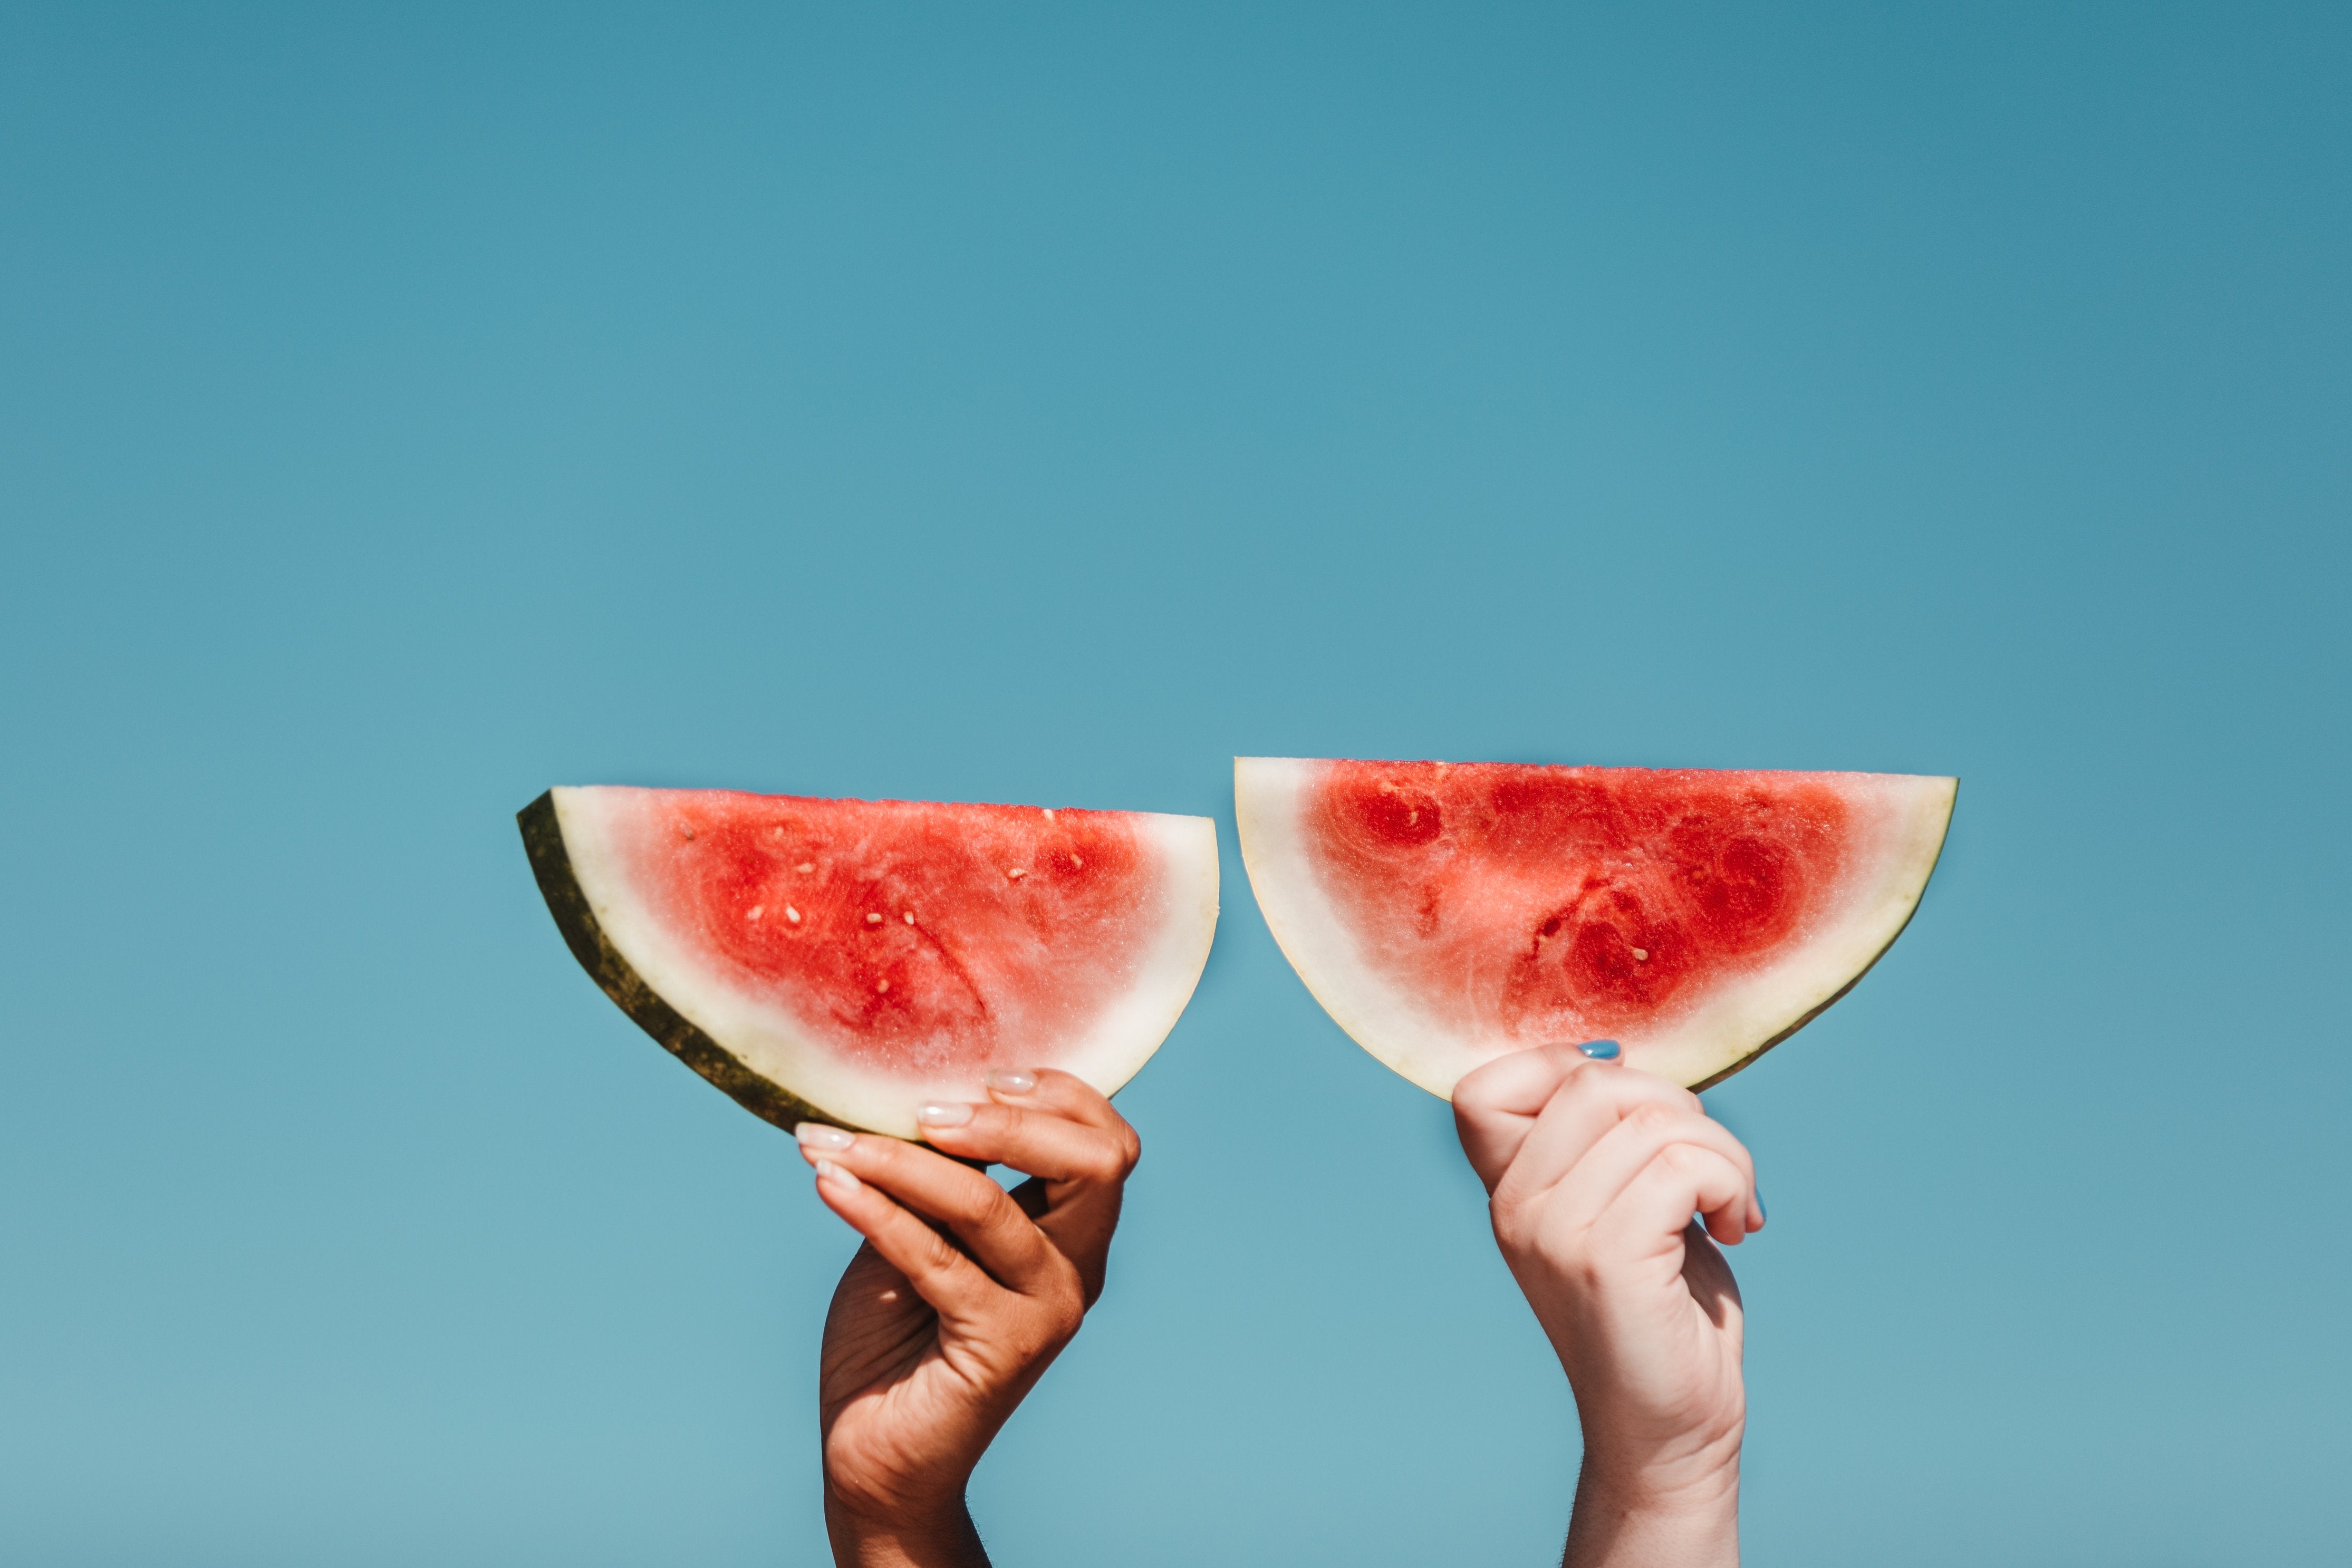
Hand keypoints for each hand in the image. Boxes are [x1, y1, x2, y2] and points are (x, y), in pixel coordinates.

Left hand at [794, 1070, 1140, 1567]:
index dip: (1056, 1093)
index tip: (978, 1074)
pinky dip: (874, 1210)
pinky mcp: (1003, 1347)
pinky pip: (934, 1257)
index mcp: (1072, 1232)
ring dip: (900, 1162)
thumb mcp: (922, 1227)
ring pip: (991, 1203)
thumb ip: (941, 1170)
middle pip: (1096, 1161)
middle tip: (923, 1109)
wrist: (872, 1448)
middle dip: (1012, 1119)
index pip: (1107, 1140)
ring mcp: (1048, 1310)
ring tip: (831, 1144)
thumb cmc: (894, 1330)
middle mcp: (1078, 1268)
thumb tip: (916, 1088)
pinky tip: (825, 1183)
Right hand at [1453, 1044, 1763, 1567]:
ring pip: (1655, 1120)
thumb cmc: (1663, 1312)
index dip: (1566, 1069)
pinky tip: (1738, 1225)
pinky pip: (1685, 1166)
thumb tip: (1616, 1055)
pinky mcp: (1607, 1260)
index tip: (1637, 1116)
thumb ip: (1604, 1138)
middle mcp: (1515, 1208)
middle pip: (1598, 1082)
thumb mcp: (1620, 1205)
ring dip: (1723, 1154)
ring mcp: (1554, 1233)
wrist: (1669, 1432)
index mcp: (1507, 1192)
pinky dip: (1732, 1184)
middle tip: (1708, 1171)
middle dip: (1680, 1109)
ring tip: (1729, 1205)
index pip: (1487, 1085)